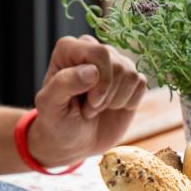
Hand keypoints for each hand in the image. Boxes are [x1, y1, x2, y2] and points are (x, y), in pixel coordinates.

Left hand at [28, 35, 146, 167]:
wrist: (74, 141)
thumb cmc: (57, 122)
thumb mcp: (50, 106)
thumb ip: (64, 84)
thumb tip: (93, 70)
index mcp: (69, 49)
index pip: (100, 53)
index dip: (101, 81)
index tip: (89, 102)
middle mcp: (92, 50)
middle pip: (118, 66)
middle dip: (107, 95)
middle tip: (90, 109)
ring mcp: (113, 63)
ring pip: (131, 74)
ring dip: (116, 100)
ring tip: (98, 108)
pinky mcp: (129, 79)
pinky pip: (141, 83)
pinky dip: (129, 102)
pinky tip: (112, 107)